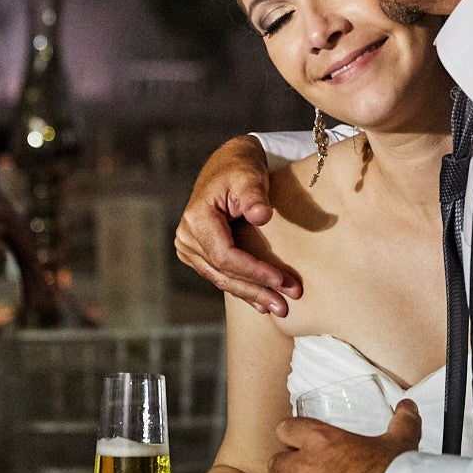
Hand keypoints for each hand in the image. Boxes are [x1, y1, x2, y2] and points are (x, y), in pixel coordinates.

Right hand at [174, 137, 300, 316]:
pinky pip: (221, 275)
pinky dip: (243, 287)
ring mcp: (190, 247)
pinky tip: (262, 303)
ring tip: (279, 307)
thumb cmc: (241, 168)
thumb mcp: (250, 175)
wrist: (228, 165)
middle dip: (256, 290)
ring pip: (222, 279)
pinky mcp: (198, 253)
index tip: (281, 280)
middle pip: (223, 273)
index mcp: (196, 218)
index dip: (253, 271)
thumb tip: (261, 215)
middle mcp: (187, 236)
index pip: (225, 255)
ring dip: (252, 294)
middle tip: (285, 305)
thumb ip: (255, 195)